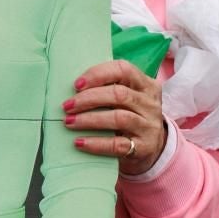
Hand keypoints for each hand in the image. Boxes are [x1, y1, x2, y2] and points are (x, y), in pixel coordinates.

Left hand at [63, 60, 167, 176]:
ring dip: (89, 119)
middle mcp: (150, 103)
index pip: (123, 70)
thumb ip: (107, 88)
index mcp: (146, 84)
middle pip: (118, 94)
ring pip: (118, 118)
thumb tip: (72, 88)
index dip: (98, 74)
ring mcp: (149, 126)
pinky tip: (80, 142)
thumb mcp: (126, 98)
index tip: (76, 84)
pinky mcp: (144, 147)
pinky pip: (117, 144)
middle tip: (67, 106)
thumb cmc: (129, 115)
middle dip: (89, 98)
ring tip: (69, 122)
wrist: (151, 147)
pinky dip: (96, 143)